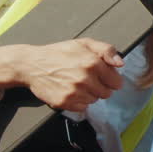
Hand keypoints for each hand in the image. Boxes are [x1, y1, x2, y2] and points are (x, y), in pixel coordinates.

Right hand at [0, 38, 124, 111]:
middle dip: (101, 86)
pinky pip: (82, 108)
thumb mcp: (84, 43)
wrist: (32, 64)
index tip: (104, 76)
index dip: (111, 79)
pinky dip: (79, 101)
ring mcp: (74, 92)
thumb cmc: (59, 53)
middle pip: (107, 93)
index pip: (117, 82)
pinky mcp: (64, 103)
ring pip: (94, 100)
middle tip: (88, 78)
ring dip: (89, 94)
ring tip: (76, 83)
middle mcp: (85, 79)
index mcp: (93, 63)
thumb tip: (121, 63)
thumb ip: (107, 50)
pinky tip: (70, 90)